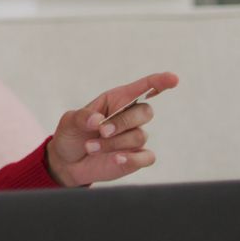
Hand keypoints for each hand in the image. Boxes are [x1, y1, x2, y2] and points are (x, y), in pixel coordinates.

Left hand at [44, 72, 178, 186]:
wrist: (67, 162)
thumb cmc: (71, 135)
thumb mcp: (69, 122)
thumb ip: (82, 117)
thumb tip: (98, 120)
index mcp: (116, 100)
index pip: (143, 88)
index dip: (159, 82)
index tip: (173, 78)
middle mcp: (129, 117)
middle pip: (145, 112)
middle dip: (123, 122)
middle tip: (101, 131)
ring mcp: (134, 137)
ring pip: (139, 136)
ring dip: (114, 143)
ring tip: (90, 147)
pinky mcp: (136, 158)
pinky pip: (147, 157)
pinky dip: (133, 158)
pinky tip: (116, 159)